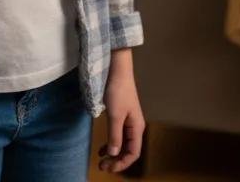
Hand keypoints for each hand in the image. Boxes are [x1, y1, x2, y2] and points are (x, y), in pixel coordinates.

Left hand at [98, 49, 144, 172]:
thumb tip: (113, 154)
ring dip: (114, 154)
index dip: (122, 163)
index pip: (133, 153)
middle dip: (117, 161)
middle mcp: (135, 127)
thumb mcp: (115, 115)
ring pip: (123, 144)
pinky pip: (118, 136)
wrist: (117, 71)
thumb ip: (114, 136)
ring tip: (102, 160)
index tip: (108, 168)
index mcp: (137, 127)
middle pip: (128, 150)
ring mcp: (128, 122)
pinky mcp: (122, 116)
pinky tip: (103, 148)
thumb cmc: (118, 92)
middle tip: (102, 166)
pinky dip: (111, 144)